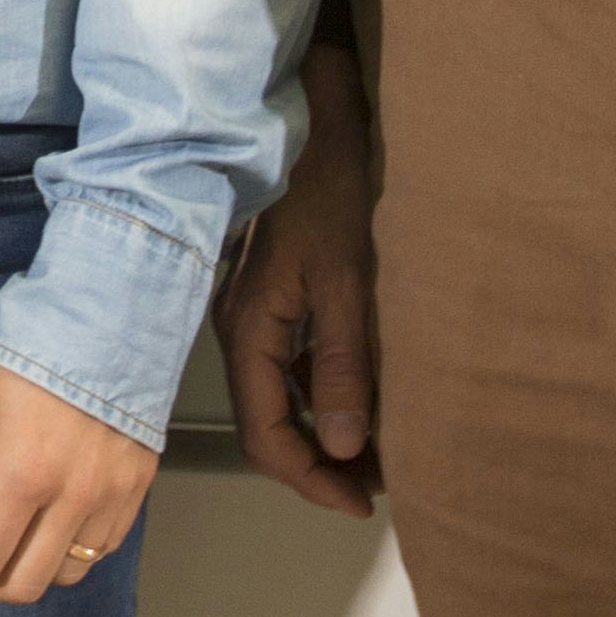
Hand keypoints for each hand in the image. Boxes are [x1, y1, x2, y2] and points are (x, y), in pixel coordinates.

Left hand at [0, 354, 157, 604]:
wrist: (111, 313)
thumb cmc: (30, 347)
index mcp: (23, 475)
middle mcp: (73, 500)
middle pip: (21, 585)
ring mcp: (111, 500)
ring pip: (63, 576)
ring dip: (23, 570)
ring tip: (2, 536)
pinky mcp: (136, 492)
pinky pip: (99, 551)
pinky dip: (64, 552)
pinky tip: (43, 520)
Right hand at [216, 39, 379, 514]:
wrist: (304, 113)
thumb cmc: (327, 189)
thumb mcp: (345, 278)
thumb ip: (341, 365)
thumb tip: (341, 448)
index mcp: (249, 329)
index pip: (268, 435)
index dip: (312, 480)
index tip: (365, 502)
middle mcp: (237, 328)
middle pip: (267, 422)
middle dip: (318, 464)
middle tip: (378, 486)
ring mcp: (248, 310)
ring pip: (276, 395)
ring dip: (320, 431)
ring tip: (377, 452)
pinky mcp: (266, 293)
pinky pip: (284, 364)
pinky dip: (317, 393)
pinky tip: (357, 396)